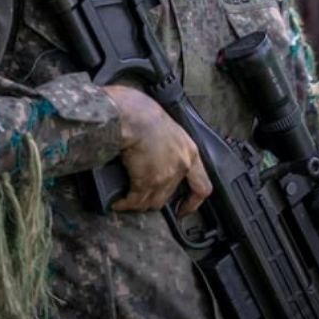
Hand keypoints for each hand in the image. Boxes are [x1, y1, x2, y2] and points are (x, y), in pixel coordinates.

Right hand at [103, 84, 211, 213]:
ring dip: (138, 203)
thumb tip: (154, 151)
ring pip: (152, 202)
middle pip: (169, 195)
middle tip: (140, 199)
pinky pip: (134, 201)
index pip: (201, 186)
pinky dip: (124, 203)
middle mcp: (181, 166)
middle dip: (153, 199)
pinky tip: (117, 201)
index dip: (193, 202)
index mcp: (189, 150)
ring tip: (125, 200)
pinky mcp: (146, 182)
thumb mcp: (165, 124)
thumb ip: (166, 143)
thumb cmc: (143, 110)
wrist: (132, 114)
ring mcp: (165, 176)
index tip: (183, 209)